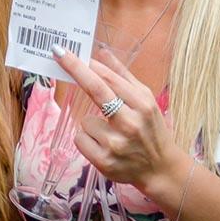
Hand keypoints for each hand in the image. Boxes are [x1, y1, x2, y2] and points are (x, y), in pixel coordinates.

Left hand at [52, 45, 183, 189]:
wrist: (161, 170)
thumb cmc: (151, 129)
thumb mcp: (145, 99)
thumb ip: (123, 75)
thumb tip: (102, 52)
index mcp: (142, 104)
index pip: (109, 78)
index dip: (86, 64)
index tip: (67, 51)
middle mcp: (130, 123)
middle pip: (96, 90)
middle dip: (75, 69)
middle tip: (58, 52)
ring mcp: (116, 144)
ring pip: (85, 120)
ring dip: (91, 123)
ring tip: (110, 133)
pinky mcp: (105, 162)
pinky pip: (80, 139)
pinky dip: (87, 140)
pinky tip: (103, 145)